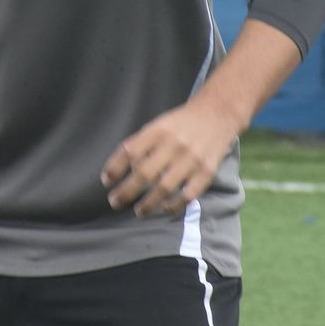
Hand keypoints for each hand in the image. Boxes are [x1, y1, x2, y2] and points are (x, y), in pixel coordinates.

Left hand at [100, 101, 239, 217]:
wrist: (218, 114)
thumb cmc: (181, 123)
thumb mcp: (158, 125)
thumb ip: (140, 144)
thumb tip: (116, 171)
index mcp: (157, 130)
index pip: (129, 152)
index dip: (114, 168)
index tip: (106, 182)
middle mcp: (173, 144)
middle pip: (144, 173)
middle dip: (126, 191)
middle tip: (115, 202)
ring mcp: (191, 159)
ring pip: (165, 188)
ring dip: (148, 203)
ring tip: (138, 211)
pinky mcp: (206, 171)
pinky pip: (188, 195)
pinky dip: (174, 205)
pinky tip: (164, 209)